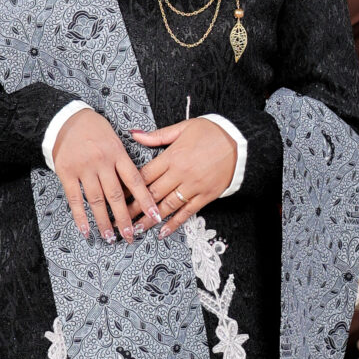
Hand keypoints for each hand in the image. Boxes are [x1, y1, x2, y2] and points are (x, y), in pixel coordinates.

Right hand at [50, 107, 162, 241]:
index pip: (135, 181)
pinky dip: (80, 216)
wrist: (66, 118)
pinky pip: (74, 198)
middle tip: (130, 235)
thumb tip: (140, 184)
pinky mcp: (67, 173)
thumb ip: (125, 160)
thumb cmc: (94, 129)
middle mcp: (101, 162)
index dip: (146, 200)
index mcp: (117, 153)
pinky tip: (86, 229)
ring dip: (104, 221)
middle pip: (116, 195)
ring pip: (96, 200)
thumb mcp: (116, 138)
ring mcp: (84, 168)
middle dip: (124, 218)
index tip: (154, 216)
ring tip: (110, 237)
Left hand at [129, 116, 237, 235]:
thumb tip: (135, 134)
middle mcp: (180, 173)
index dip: (129, 187)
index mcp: (172, 156)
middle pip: (151, 193)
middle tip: (121, 219)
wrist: (240, 143)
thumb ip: (157, 136)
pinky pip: (187, 212)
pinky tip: (164, 231)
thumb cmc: (212, 133)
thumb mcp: (183, 127)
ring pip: (167, 206)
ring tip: (137, 229)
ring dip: (150, 219)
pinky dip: (174, 223)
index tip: (117, 196)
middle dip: (134, 208)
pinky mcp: (205, 195)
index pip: (144, 175)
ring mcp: (193, 186)